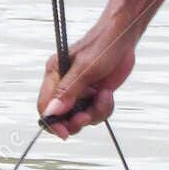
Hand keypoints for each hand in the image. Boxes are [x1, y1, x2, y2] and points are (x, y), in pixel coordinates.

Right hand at [37, 16, 137, 137]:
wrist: (124, 36)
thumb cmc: (103, 44)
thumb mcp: (86, 68)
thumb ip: (69, 90)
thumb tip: (52, 112)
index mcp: (54, 75)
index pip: (44, 106)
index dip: (52, 123)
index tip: (65, 133)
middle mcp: (64, 84)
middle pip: (61, 117)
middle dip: (75, 120)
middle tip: (88, 116)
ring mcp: (80, 91)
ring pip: (80, 117)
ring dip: (95, 112)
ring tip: (104, 96)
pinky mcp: (93, 94)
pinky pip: (95, 112)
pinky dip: (104, 108)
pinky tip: (108, 94)